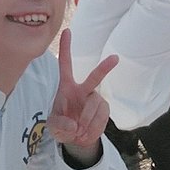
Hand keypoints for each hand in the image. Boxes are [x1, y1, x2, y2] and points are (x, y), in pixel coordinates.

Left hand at [49, 29, 117, 164]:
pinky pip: (101, 118)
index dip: (66, 47)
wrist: (76, 138)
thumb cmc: (62, 125)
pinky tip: (86, 133)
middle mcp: (83, 89)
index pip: (65, 64)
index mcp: (66, 87)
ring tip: (78, 132)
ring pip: (95, 105)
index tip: (67, 30)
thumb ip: (59, 125)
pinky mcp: (104, 109)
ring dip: (86, 122)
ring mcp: (95, 98)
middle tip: (115, 58)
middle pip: (94, 77)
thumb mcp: (54, 127)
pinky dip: (92, 129)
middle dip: (104, 68)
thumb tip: (74, 124)